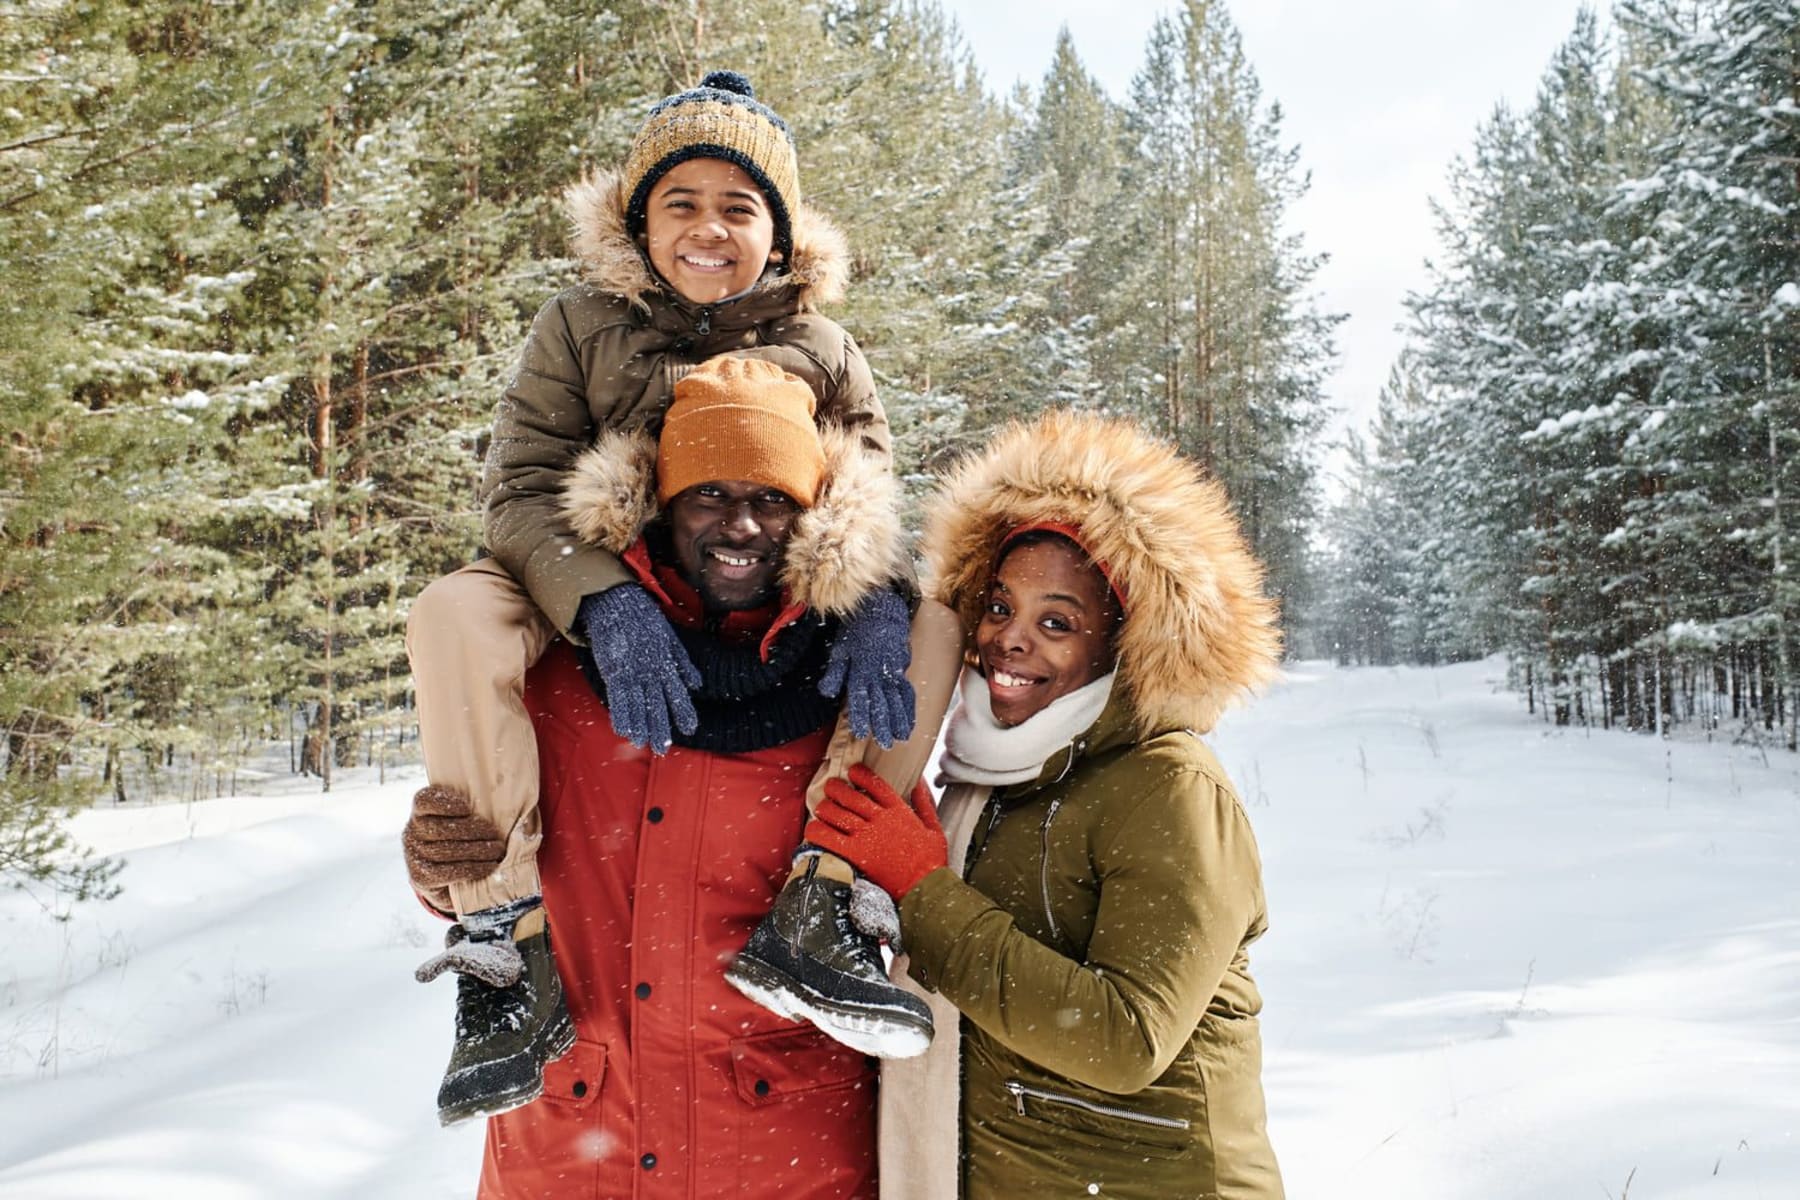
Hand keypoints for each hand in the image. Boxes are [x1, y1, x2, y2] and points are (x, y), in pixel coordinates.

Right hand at [402, 785, 506, 889]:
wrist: (443, 880)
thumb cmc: (458, 840)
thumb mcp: (459, 821)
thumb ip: (470, 811)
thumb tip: (505, 806)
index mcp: (420, 812)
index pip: (424, 801)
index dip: (444, 803)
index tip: (466, 808)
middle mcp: (412, 832)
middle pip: (441, 828)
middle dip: (472, 830)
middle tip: (494, 834)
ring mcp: (414, 856)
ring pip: (446, 850)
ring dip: (477, 850)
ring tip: (497, 850)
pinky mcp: (421, 878)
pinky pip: (448, 872)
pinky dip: (472, 868)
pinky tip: (489, 866)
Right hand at [579, 583, 700, 752]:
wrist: (618, 604)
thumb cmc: (645, 620)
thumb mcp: (670, 639)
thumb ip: (682, 663)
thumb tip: (697, 684)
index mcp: (666, 663)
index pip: (677, 693)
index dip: (683, 711)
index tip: (691, 728)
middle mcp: (650, 671)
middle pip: (656, 705)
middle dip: (660, 727)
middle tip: (663, 748)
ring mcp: (631, 672)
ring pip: (637, 705)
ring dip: (640, 726)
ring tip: (643, 743)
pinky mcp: (613, 670)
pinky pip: (617, 697)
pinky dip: (620, 714)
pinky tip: (623, 729)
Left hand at [804, 763, 946, 897]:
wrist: (925, 888)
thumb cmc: (931, 862)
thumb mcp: (934, 827)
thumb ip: (924, 802)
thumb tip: (919, 782)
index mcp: (899, 811)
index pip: (875, 784)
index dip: (861, 774)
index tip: (852, 771)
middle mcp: (881, 820)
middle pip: (851, 796)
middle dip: (836, 788)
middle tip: (830, 787)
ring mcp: (868, 836)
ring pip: (837, 814)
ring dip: (825, 807)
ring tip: (821, 807)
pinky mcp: (857, 854)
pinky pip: (829, 838)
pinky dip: (817, 831)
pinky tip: (813, 829)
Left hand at [819, 589, 914, 747]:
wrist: (880, 611)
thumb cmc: (855, 632)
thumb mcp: (840, 650)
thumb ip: (834, 673)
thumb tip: (825, 692)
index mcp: (860, 670)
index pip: (860, 699)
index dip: (861, 717)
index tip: (861, 734)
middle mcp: (878, 674)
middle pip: (882, 703)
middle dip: (884, 725)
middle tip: (886, 743)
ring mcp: (892, 672)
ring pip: (897, 700)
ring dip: (900, 720)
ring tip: (901, 738)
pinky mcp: (902, 670)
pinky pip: (907, 692)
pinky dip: (909, 708)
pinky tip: (910, 722)